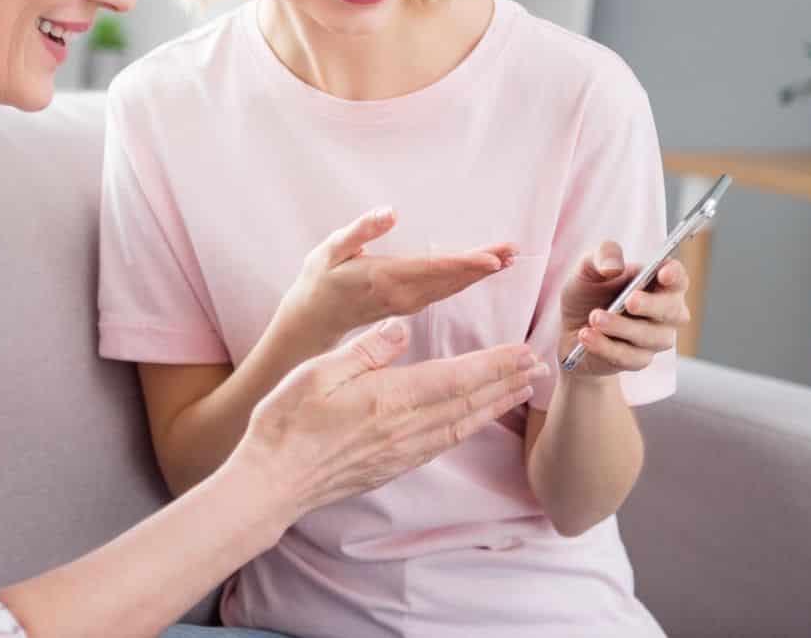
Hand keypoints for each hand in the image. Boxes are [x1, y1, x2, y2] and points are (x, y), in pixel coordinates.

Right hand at [236, 321, 547, 514]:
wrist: (273, 482)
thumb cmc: (287, 422)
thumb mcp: (319, 371)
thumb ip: (366, 349)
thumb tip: (402, 327)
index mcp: (389, 399)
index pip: (455, 378)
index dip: (493, 364)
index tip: (523, 351)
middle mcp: (404, 429)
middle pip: (468, 402)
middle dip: (505, 382)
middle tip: (537, 367)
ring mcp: (401, 453)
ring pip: (461, 426)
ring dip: (495, 406)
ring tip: (519, 391)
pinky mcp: (392, 467)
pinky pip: (443, 445)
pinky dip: (468, 428)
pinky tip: (475, 421)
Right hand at [278, 207, 516, 349]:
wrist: (312, 318)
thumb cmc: (320, 279)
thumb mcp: (330, 249)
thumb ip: (361, 230)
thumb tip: (391, 211)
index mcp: (385, 278)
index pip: (432, 269)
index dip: (464, 263)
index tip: (492, 258)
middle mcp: (402, 295)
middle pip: (450, 279)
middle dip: (483, 265)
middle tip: (513, 250)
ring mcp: (407, 304)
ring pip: (451, 288)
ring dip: (479, 273)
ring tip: (506, 258)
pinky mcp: (409, 306)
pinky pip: (443, 293)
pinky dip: (465, 280)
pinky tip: (480, 272)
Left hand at [558, 240, 690, 375]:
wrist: (570, 330)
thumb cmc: (588, 293)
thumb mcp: (587, 268)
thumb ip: (601, 257)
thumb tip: (613, 266)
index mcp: (657, 283)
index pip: (678, 278)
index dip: (675, 275)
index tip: (663, 273)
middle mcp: (664, 312)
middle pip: (673, 311)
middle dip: (651, 305)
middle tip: (629, 301)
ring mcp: (654, 338)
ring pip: (651, 337)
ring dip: (621, 327)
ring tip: (594, 318)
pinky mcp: (638, 360)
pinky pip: (629, 357)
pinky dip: (605, 346)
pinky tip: (586, 335)